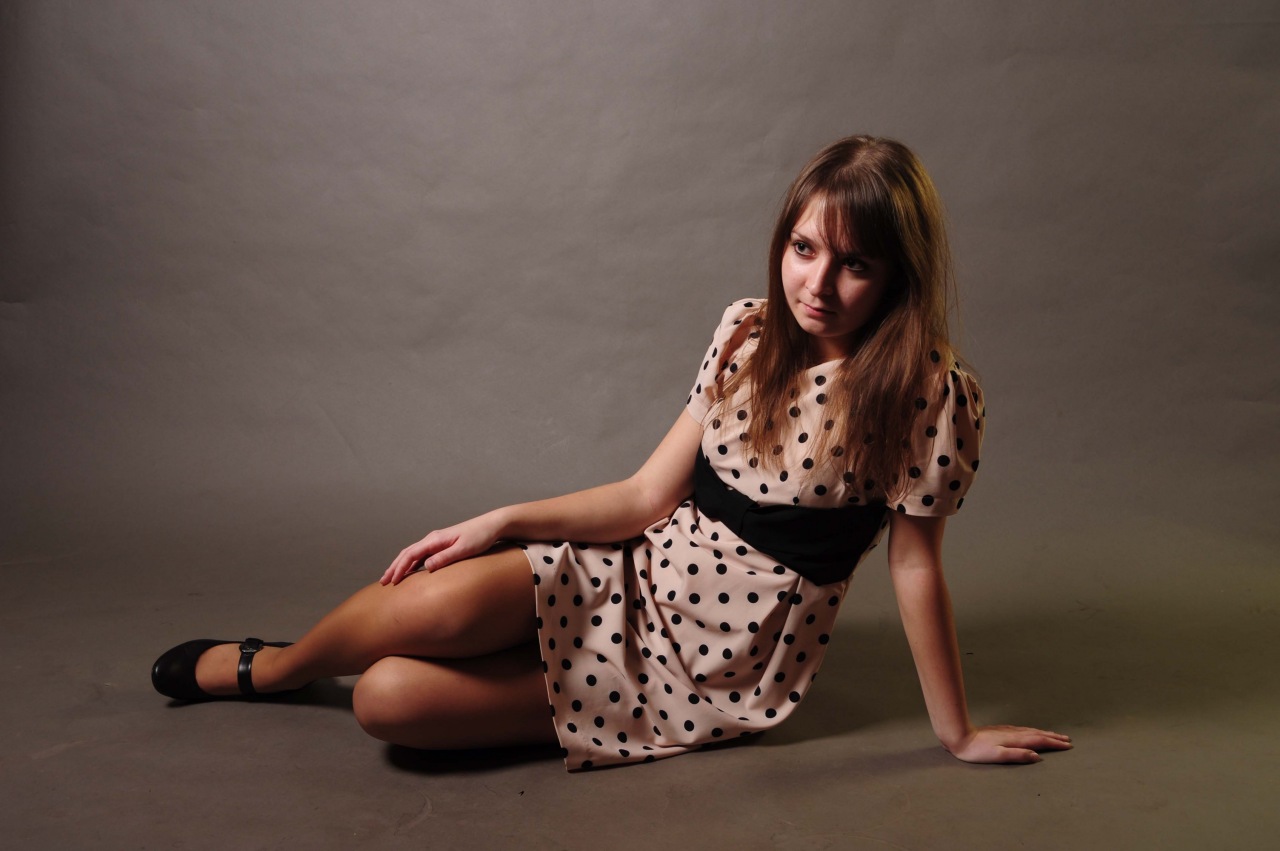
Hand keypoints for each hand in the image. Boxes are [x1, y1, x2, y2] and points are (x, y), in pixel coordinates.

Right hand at [380, 512, 503, 585]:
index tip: (392, 581)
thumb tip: (426, 567)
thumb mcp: (464, 549)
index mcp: (435, 539)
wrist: (492, 525)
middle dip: (394, 567)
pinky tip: (411, 571)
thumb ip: (445, 558)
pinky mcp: (443, 544)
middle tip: (383, 581)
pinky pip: (422, 554)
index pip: (411, 555)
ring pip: (413, 553)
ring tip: (391, 577)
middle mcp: (433, 539)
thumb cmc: (480, 537)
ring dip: (401, 565)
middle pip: (407, 553)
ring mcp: (437, 541)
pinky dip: (412, 563)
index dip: (400, 568)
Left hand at [944, 725, 1072, 763]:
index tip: (1068, 746)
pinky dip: (1034, 731)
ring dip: (1045, 733)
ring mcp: (1008, 730)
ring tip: (1055, 735)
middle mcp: (1014, 733)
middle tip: (1067, 740)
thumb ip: (1017, 755)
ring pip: (1031, 731)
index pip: (1039, 741)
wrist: (959, 735)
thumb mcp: (997, 756)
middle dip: (1054, 737)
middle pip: (1038, 734)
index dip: (1054, 743)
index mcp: (1015, 740)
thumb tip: (1037, 756)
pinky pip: (1024, 730)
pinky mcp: (1002, 730)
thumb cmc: (976, 750)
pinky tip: (1033, 732)